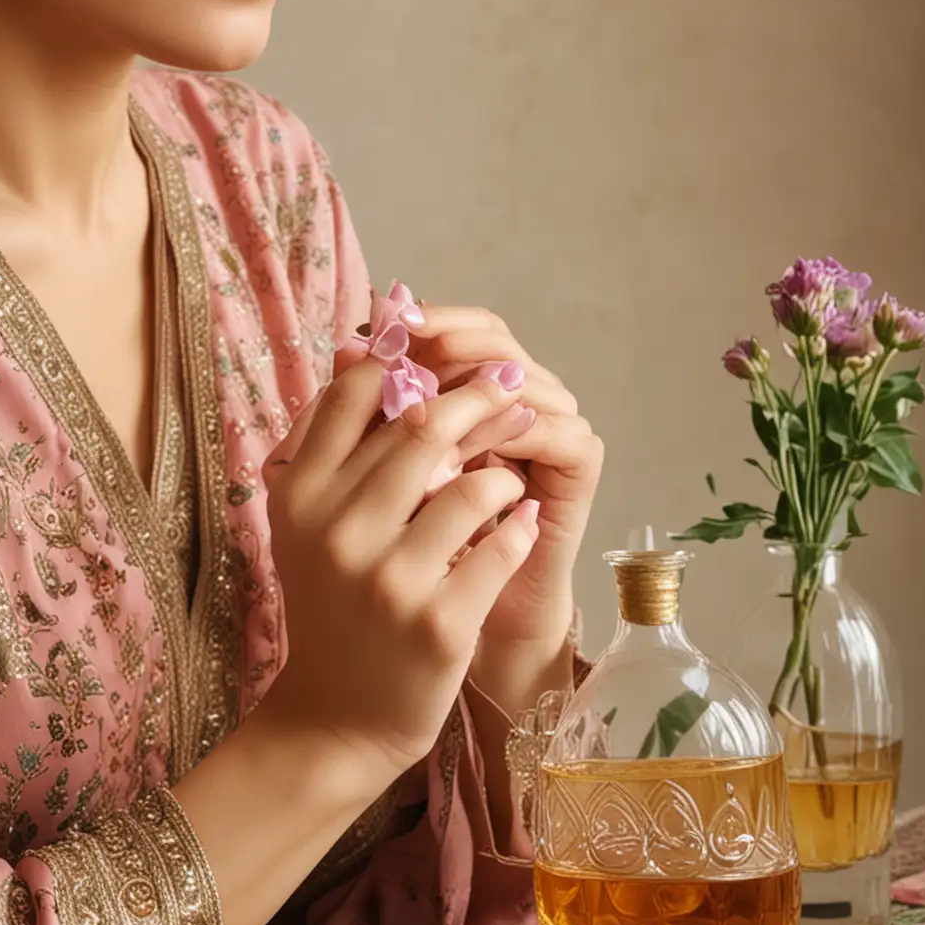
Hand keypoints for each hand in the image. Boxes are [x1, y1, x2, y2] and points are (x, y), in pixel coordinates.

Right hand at [258, 349, 549, 784]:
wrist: (336, 719)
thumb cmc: (330, 603)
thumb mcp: (307, 521)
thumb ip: (332, 442)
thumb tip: (361, 348)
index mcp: (298, 494)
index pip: (355, 391)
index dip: (409, 364)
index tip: (449, 362)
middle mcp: (337, 530)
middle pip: (422, 425)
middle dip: (479, 398)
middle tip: (513, 388)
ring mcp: (389, 579)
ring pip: (471, 482)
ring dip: (502, 470)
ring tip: (509, 474)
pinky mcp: (439, 622)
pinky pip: (502, 546)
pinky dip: (519, 526)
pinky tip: (522, 523)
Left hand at [400, 302, 603, 651]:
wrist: (462, 605)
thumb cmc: (414, 535)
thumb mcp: (381, 465)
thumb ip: (368, 409)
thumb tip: (343, 346)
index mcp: (478, 378)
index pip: (461, 324)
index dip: (425, 319)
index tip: (378, 322)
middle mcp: (522, 388)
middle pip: (494, 336)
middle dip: (447, 339)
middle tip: (406, 343)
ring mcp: (557, 418)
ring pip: (521, 377)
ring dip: (472, 386)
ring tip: (426, 398)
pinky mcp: (581, 459)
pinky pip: (551, 429)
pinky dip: (508, 434)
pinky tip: (466, 447)